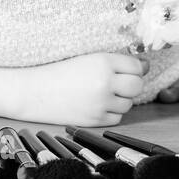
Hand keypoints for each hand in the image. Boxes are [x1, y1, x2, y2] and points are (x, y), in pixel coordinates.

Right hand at [31, 52, 146, 126]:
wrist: (33, 92)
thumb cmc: (59, 72)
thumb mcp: (88, 58)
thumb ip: (116, 62)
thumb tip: (145, 66)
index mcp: (103, 62)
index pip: (137, 67)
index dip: (134, 69)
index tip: (127, 70)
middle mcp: (105, 82)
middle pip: (137, 86)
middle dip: (131, 85)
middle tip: (117, 83)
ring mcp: (101, 103)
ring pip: (128, 104)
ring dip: (120, 100)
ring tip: (100, 93)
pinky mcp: (95, 120)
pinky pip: (116, 118)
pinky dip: (110, 113)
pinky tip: (95, 105)